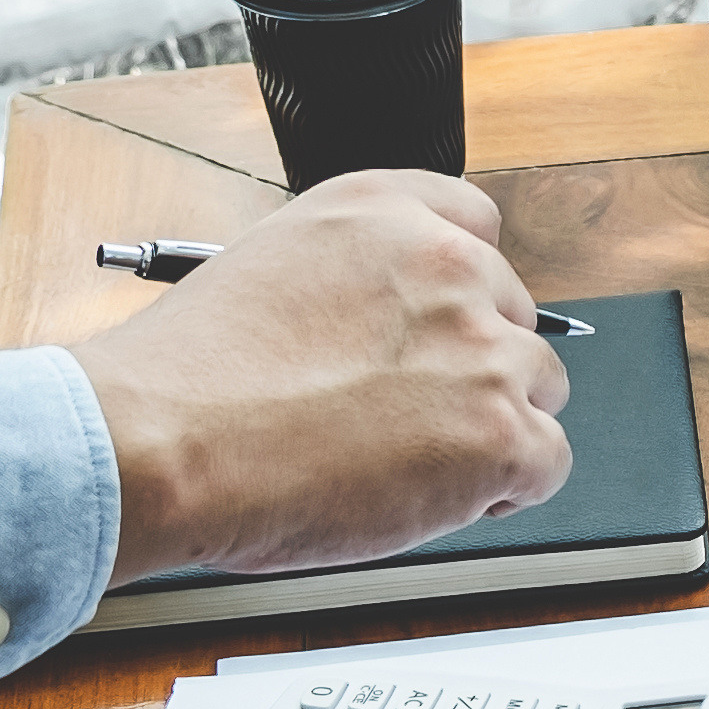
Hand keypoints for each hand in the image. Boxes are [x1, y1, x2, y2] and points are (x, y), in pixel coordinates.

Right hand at [66, 174, 574, 585]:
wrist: (162, 444)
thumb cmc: (188, 379)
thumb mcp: (269, 270)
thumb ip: (352, 282)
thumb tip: (389, 327)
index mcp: (384, 211)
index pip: (476, 229)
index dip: (459, 294)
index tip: (435, 332)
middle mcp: (447, 265)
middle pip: (513, 319)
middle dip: (471, 367)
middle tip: (400, 416)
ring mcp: (482, 350)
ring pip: (536, 390)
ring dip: (487, 427)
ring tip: (400, 462)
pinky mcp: (500, 434)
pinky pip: (547, 462)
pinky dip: (501, 490)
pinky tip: (431, 498)